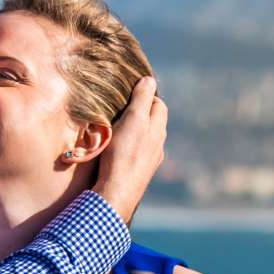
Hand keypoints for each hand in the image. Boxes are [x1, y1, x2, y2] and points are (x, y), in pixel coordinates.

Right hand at [91, 75, 166, 221]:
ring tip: (115, 129)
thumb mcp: (134, 120)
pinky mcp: (137, 174)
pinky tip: (114, 151)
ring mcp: (148, 162)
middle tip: (120, 109)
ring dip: (133, 132)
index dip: (146, 95)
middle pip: (152, 123)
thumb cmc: (124, 154)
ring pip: (143, 140)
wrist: (117, 193)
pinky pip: (134, 155)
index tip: (130, 92)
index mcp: (158, 130)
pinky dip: (127, 148)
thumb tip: (150, 80)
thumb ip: (142, 99)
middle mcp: (157, 146)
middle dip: (139, 113)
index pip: (158, 105)